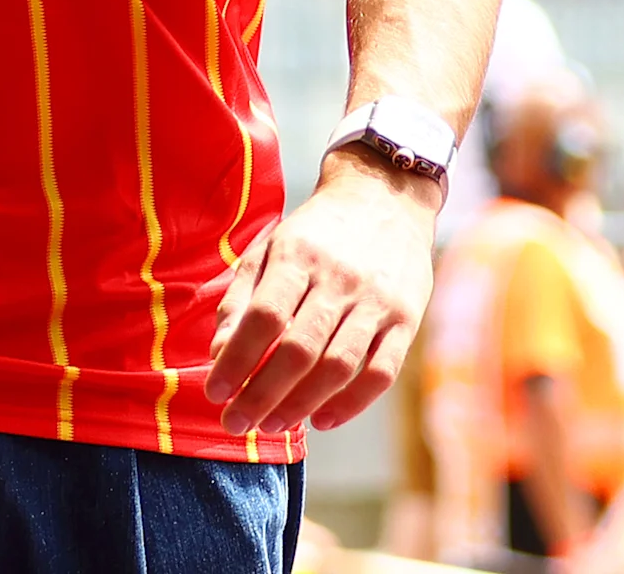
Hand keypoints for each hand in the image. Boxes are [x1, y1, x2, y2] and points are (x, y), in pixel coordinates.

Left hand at [205, 150, 441, 435]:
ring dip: (300, 405)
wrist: (387, 196)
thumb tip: (218, 354)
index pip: (264, 318)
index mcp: (300, 255)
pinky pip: (382, 372)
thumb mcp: (271, 247)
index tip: (215, 393)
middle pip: (299, 349)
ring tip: (271, 426)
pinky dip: (352, 404)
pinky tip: (322, 420)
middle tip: (236, 423)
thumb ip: (241, 298)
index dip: (236, 361)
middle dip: (261, 395)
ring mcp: (378, 300)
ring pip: (338, 366)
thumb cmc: (318, 232)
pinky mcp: (408, 318)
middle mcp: (341, 277)